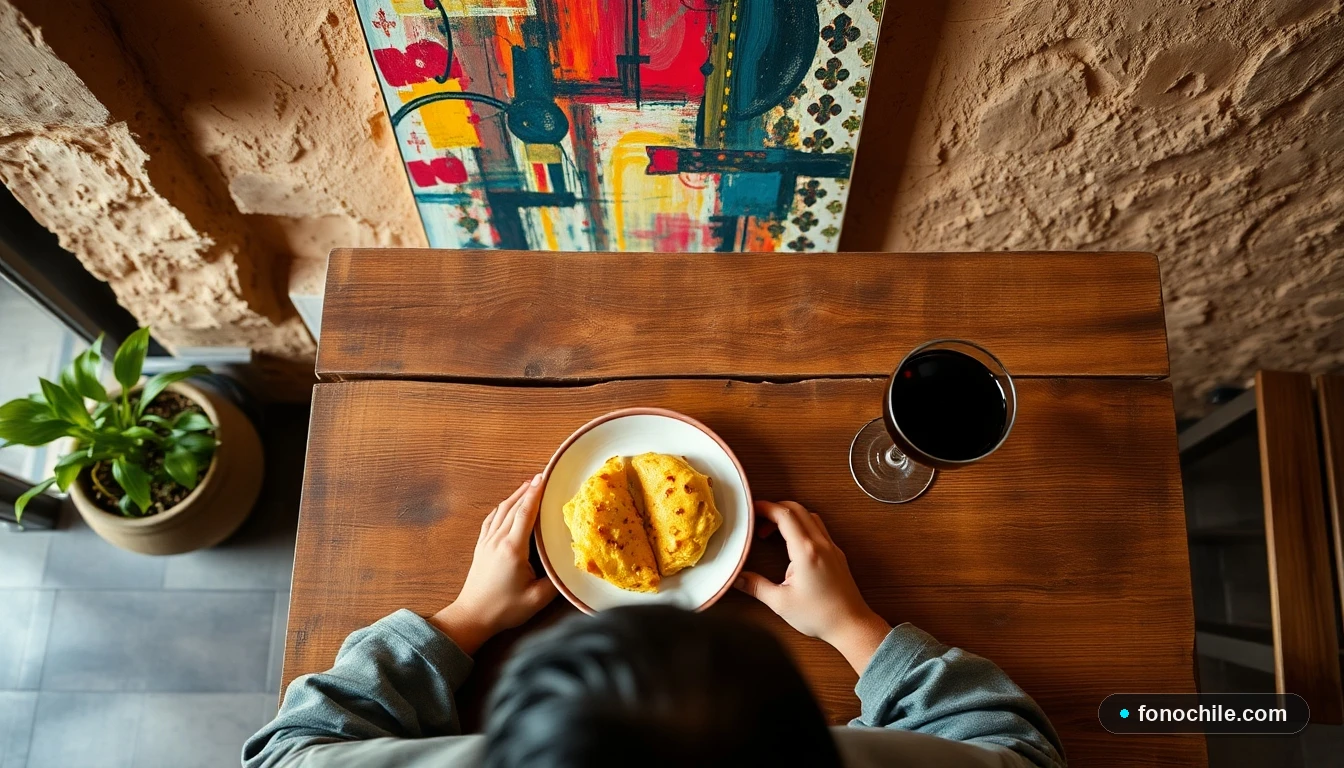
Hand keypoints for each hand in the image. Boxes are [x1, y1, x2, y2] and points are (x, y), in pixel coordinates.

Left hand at [429, 475, 557, 654]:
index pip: (525, 513)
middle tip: (543, 476)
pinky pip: (492, 519)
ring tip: (529, 485)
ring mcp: (487, 542)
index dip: (535, 494)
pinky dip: (502, 508)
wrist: (472, 616)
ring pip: (501, 510)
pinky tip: (508, 505)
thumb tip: (570, 566)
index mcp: (513, 548)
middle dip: (528, 489)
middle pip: (513, 506)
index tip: (544, 477)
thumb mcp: (537, 599)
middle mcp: (498, 540)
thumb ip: (555, 581)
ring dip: (516, 496)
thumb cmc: (504, 609)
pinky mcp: (481, 547)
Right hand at [733, 500, 891, 673]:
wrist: (851, 625)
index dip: (765, 507)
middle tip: (758, 519)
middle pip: (797, 509)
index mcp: (805, 551)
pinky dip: (803, 526)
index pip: (784, 515)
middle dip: (775, 508)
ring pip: (810, 516)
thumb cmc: (819, 615)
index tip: (751, 509)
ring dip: (790, 516)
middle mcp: (821, 544)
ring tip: (773, 532)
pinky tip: (792, 545)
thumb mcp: (781, 603)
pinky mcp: (837, 554)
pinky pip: (819, 529)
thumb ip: (756, 586)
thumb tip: (736, 578)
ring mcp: (831, 547)